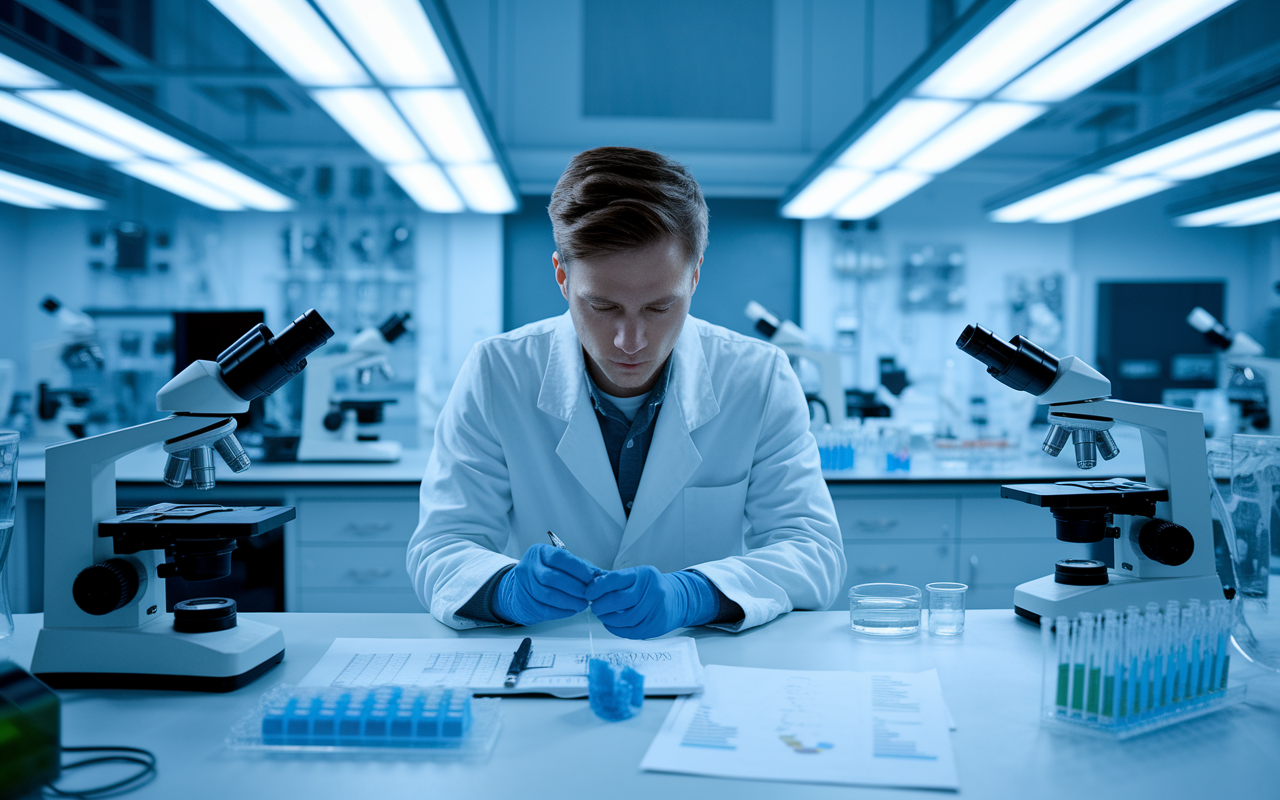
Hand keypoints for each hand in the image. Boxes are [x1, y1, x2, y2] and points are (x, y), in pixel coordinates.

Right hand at [495, 544, 602, 625]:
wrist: (522, 588)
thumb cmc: (549, 573)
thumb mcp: (564, 565)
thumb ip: (583, 568)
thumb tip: (604, 576)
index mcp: (540, 552)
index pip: (559, 558)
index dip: (577, 569)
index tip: (592, 578)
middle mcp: (529, 566)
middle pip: (552, 578)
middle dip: (575, 587)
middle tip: (589, 594)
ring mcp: (524, 585)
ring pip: (548, 595)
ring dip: (570, 601)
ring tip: (583, 604)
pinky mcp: (525, 603)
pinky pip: (545, 609)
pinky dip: (562, 611)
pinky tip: (572, 609)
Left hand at [585, 567, 717, 638]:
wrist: (678, 598)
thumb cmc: (649, 587)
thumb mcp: (636, 576)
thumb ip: (614, 580)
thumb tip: (588, 585)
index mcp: (643, 574)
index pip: (614, 579)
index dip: (597, 588)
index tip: (588, 593)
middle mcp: (652, 589)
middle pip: (618, 601)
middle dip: (601, 606)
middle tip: (594, 607)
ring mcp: (656, 608)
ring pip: (624, 619)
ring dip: (607, 619)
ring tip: (602, 616)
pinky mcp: (656, 625)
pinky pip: (631, 631)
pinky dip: (616, 629)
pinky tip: (611, 624)